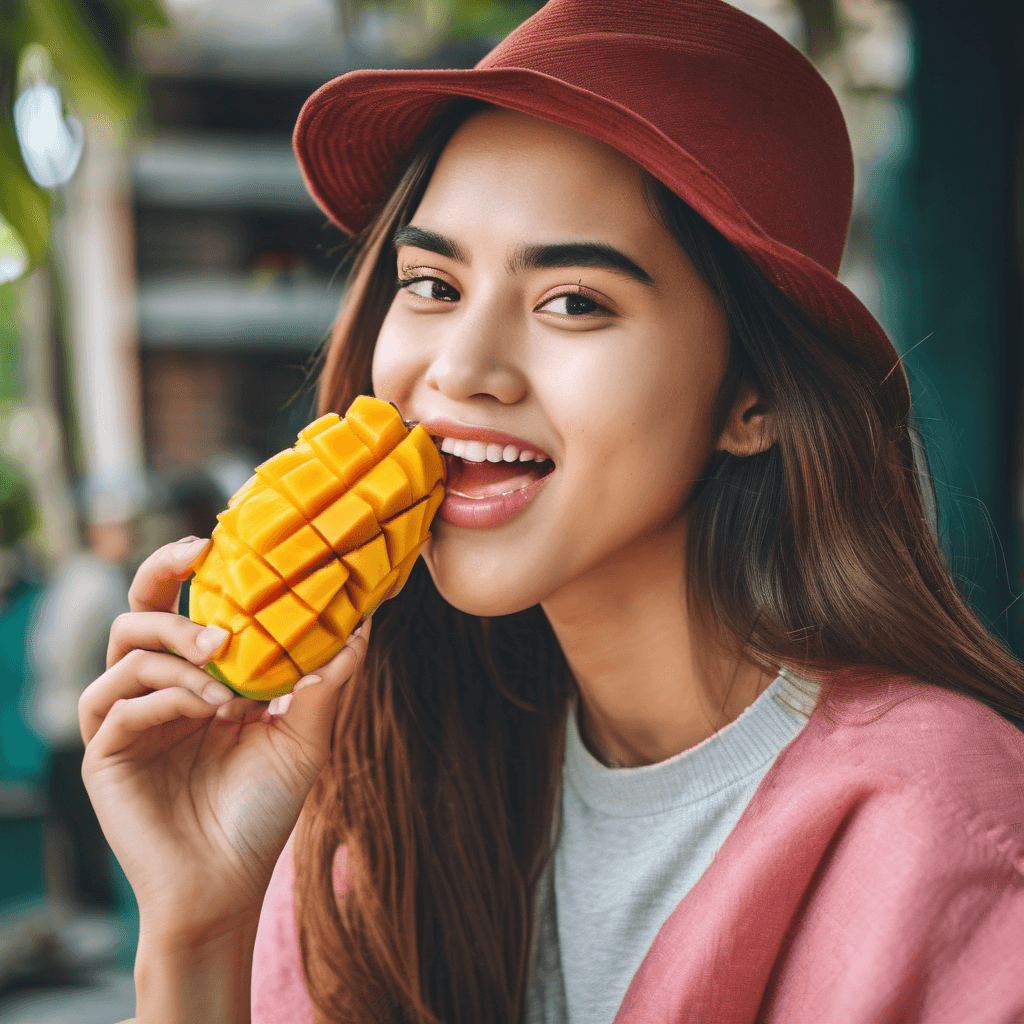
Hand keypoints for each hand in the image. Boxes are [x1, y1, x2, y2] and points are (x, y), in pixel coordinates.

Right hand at [80, 536, 367, 945]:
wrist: (230, 883)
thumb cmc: (263, 809)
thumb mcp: (305, 735)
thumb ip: (328, 679)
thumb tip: (365, 623)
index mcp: (195, 680)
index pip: (181, 608)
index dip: (187, 568)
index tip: (217, 538)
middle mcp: (155, 692)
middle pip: (135, 612)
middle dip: (162, 578)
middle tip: (200, 562)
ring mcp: (125, 721)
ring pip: (124, 649)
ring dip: (178, 648)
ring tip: (227, 674)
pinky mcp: (103, 755)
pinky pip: (115, 702)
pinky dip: (166, 695)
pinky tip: (209, 709)